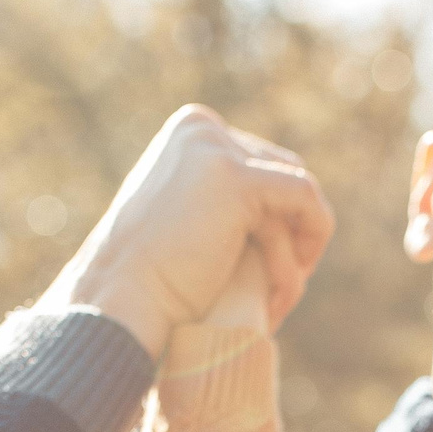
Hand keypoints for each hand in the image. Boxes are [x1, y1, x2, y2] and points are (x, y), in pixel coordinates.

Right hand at [40, 105, 334, 357]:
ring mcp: (216, 148)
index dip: (280, 223)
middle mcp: (201, 128)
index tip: (270, 277)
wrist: (122, 303)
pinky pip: (305, 199)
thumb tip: (286, 209)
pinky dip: (311, 241)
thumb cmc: (151, 282)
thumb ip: (226, 203)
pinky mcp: (235, 178)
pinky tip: (287, 287)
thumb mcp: (189, 223)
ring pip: (296, 195)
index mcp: (188, 133)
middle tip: (280, 293)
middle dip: (292, 237)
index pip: (263, 166)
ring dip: (294, 254)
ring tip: (273, 302)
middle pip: (285, 176)